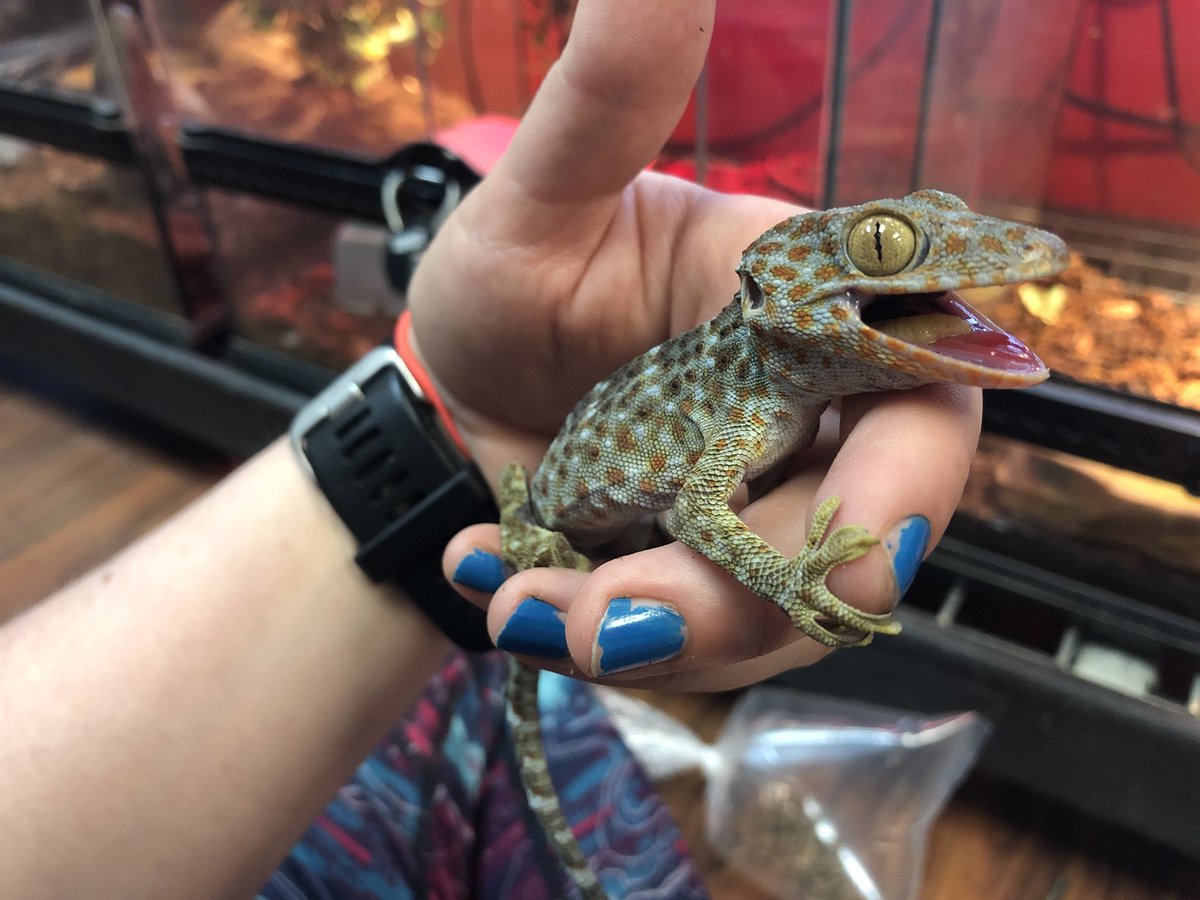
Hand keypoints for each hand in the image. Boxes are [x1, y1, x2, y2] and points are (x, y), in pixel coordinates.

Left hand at [408, 0, 979, 688]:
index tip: (848, 563)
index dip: (909, 478)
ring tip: (525, 603)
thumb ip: (603, 103)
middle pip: (860, 524)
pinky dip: (620, 642)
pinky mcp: (722, 576)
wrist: (452, 404)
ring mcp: (770, 503)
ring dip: (665, 634)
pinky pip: (716, 641)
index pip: (921, 382)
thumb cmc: (503, 290)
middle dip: (746, 594)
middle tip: (606, 614)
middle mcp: (811, 410)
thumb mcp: (533, 203)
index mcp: (804, 308)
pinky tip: (515, 596)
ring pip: (788, 608)